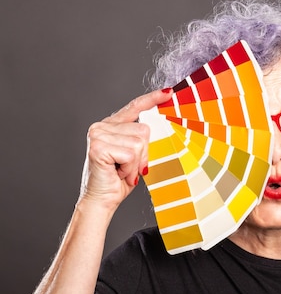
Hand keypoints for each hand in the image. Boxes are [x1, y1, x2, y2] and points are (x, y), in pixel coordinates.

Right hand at [78, 88, 171, 209]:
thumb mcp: (137, 156)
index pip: (135, 107)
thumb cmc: (119, 180)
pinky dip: (130, 168)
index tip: (168, 93)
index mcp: (111, 126)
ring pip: (139, 142)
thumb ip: (144, 140)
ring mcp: (98, 134)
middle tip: (131, 167)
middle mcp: (102, 126)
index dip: (152, 99)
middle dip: (144, 153)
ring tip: (123, 171)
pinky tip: (119, 174)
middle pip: (144, 129)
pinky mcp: (98, 146)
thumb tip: (163, 128)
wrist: (101, 201)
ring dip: (137, 163)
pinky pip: (131, 153)